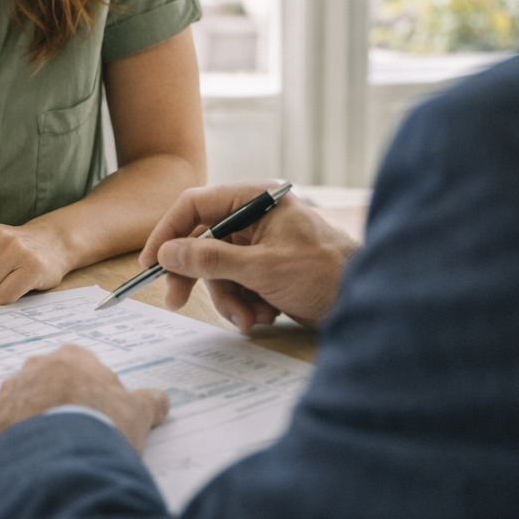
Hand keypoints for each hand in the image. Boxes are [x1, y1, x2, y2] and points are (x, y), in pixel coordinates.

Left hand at [0, 345, 169, 450]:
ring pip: (20, 406)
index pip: (80, 369)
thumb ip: (149, 402)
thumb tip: (160, 400)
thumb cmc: (102, 426)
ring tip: (50, 452)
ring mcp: (8, 394)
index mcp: (71, 358)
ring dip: (32, 423)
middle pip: (47, 384)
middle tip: (75, 434)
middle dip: (58, 405)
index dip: (91, 393)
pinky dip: (11, 445)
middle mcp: (34, 368)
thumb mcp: (138, 413)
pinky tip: (28, 462)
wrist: (60, 459)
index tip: (98, 415)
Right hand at [140, 181, 356, 329]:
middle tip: (178, 302)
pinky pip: (238, 285)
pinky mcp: (269, 271)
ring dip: (228, 299)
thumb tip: (167, 253)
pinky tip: (264, 315)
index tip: (151, 263)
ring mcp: (262, 245)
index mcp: (256, 200)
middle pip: (203, 242)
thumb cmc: (324, 273)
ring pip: (220, 270)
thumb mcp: (261, 268)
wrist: (368, 303)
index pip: (197, 205)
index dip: (168, 232)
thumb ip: (210, 260)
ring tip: (249, 318)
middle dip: (198, 276)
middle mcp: (256, 218)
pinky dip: (245, 304)